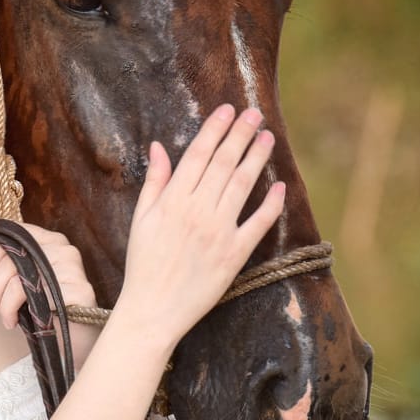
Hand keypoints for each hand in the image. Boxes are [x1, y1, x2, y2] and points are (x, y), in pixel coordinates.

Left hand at [0, 222, 96, 329]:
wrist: (75, 340)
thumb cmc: (46, 310)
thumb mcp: (19, 287)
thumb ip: (0, 275)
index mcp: (51, 241)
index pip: (15, 233)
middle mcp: (64, 249)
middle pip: (13, 257)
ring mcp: (74, 268)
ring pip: (19, 278)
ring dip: (3, 302)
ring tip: (5, 317)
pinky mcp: (79, 290)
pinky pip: (32, 295)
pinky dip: (13, 310)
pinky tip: (13, 321)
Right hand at [114, 104, 285, 345]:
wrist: (153, 309)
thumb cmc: (143, 264)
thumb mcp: (141, 220)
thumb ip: (155, 182)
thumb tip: (160, 147)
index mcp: (172, 201)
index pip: (199, 154)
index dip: (215, 129)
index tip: (228, 110)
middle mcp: (197, 211)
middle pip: (224, 163)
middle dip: (241, 134)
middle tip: (255, 114)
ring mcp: (218, 232)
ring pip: (243, 185)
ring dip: (257, 158)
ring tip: (268, 137)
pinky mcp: (234, 254)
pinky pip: (258, 223)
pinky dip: (271, 204)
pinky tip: (279, 186)